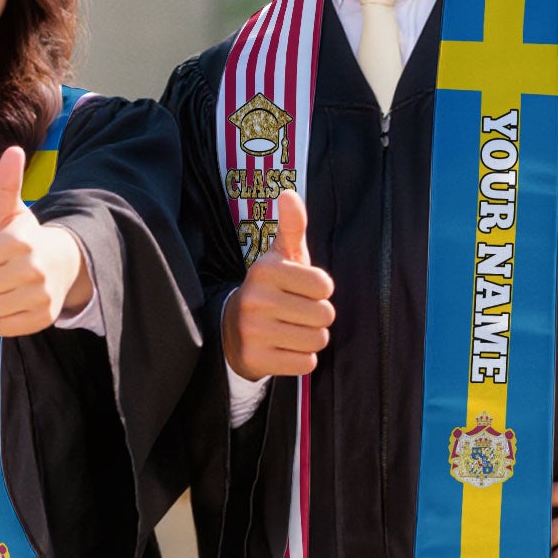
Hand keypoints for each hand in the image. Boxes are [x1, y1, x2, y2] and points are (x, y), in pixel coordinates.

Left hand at [0, 146, 89, 336]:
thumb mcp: (14, 211)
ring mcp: (39, 296)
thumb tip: (13, 149)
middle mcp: (31, 270)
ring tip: (1, 288)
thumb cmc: (27, 238)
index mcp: (18, 242)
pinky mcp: (43, 318)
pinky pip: (2, 327)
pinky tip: (13, 302)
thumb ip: (7, 183)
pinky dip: (2, 318)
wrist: (65, 263)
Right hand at [221, 188, 334, 377]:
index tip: (300, 290)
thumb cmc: (270, 289)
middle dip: (317, 317)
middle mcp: (255, 299)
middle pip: (325, 315)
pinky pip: (305, 363)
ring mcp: (253, 331)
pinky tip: (283, 348)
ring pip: (317, 340)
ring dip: (311, 338)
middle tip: (295, 313)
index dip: (320, 291)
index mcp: (265, 270)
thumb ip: (292, 227)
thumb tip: (289, 193)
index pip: (325, 286)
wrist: (231, 329)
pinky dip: (300, 359)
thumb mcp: (280, 257)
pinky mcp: (255, 359)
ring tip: (290, 330)